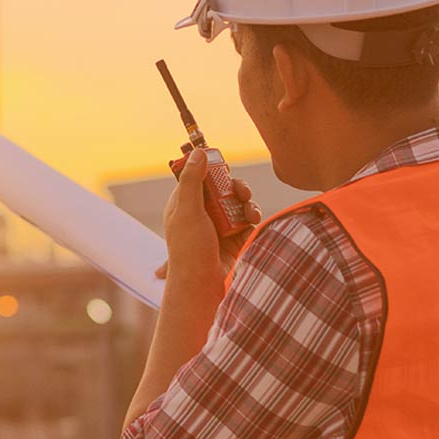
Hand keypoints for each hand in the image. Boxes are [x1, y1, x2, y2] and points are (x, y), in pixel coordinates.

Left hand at [155, 149, 261, 286]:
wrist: (203, 286)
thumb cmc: (189, 249)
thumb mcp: (188, 211)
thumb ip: (192, 180)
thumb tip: (198, 152)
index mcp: (185, 203)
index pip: (198, 176)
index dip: (210, 168)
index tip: (222, 163)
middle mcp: (202, 211)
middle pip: (222, 187)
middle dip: (234, 186)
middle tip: (240, 190)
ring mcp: (220, 224)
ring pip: (238, 201)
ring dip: (246, 201)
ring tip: (249, 210)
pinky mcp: (236, 236)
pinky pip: (248, 217)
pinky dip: (253, 215)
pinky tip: (253, 220)